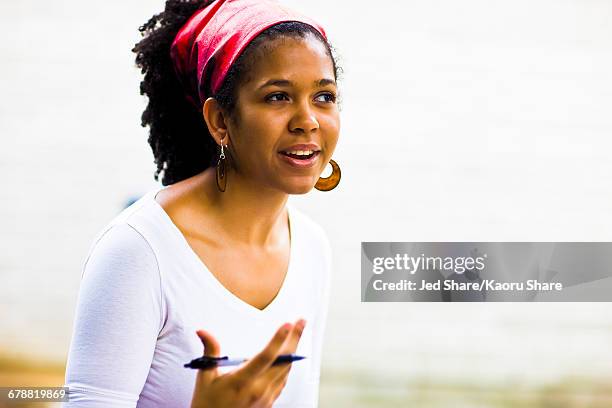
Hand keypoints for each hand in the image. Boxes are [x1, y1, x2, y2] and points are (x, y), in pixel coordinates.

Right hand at [190, 319, 305, 407]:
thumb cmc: (207, 404)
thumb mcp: (206, 377)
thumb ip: (210, 351)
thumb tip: (203, 331)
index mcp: (242, 382)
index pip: (265, 357)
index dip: (278, 340)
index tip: (287, 324)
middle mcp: (258, 390)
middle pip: (283, 361)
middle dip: (294, 339)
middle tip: (301, 321)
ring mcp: (266, 397)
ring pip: (286, 370)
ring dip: (294, 350)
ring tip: (297, 333)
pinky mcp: (269, 402)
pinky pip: (283, 380)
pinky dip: (288, 365)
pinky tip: (289, 355)